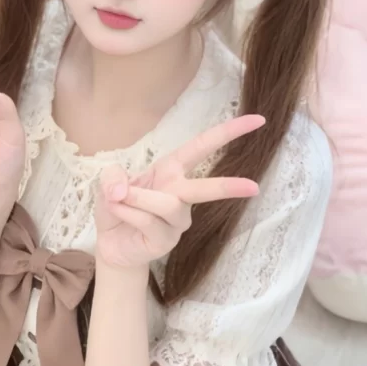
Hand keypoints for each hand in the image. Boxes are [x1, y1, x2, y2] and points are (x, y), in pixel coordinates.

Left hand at [94, 114, 264, 269]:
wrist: (110, 245)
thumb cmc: (116, 206)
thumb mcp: (108, 183)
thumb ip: (112, 176)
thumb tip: (122, 188)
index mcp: (172, 171)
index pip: (202, 147)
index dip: (228, 132)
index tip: (257, 121)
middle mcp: (180, 195)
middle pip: (206, 187)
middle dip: (228, 186)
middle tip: (254, 187)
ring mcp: (177, 221)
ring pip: (166, 204)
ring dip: (138, 198)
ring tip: (117, 198)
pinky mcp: (166, 241)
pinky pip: (149, 221)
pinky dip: (127, 212)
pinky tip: (117, 213)